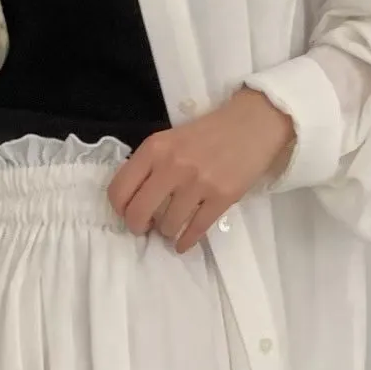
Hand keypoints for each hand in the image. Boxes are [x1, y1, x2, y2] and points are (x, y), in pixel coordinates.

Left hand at [107, 89, 294, 253]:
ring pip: (167, 225)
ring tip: (171, 225)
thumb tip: (134, 201)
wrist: (251, 126)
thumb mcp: (169, 139)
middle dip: (138, 227)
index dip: (119, 209)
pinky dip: (185, 241)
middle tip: (144, 228)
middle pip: (138, 213)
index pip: (119, 189)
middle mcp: (172, 166)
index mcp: (154, 149)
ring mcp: (198, 184)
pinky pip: (195, 230)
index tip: (127, 213)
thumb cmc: (208, 134)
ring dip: (166, 231)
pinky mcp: (221, 198)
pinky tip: (182, 243)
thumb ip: (149, 165)